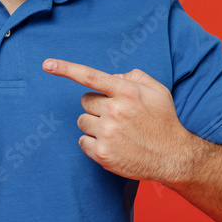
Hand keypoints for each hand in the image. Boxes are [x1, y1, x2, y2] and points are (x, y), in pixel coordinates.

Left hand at [42, 58, 198, 183]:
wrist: (174, 157)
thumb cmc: (164, 121)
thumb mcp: (157, 91)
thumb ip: (134, 76)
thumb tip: (111, 76)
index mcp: (127, 92)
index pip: (90, 76)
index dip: (66, 68)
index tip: (47, 64)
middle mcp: (114, 111)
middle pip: (85, 101)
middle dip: (96, 106)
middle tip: (116, 115)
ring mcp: (107, 134)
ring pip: (82, 121)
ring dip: (94, 124)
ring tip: (116, 132)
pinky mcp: (102, 154)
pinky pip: (82, 141)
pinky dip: (92, 143)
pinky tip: (112, 145)